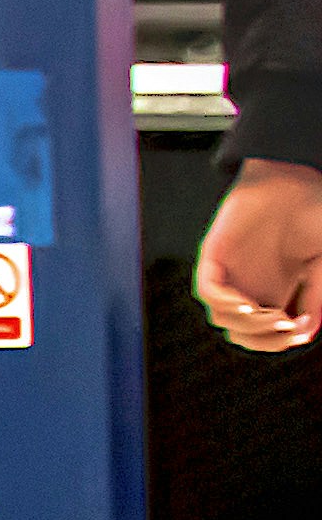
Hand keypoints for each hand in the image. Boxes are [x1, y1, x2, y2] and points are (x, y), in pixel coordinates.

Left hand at [204, 160, 321, 353]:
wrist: (294, 177)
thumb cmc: (312, 212)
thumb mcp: (321, 261)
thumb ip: (316, 295)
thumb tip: (307, 333)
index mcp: (273, 291)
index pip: (263, 334)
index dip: (277, 342)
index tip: (299, 333)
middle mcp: (248, 286)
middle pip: (241, 334)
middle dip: (264, 340)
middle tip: (287, 328)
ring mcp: (230, 273)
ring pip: (224, 318)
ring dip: (249, 325)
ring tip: (274, 315)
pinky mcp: (214, 256)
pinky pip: (209, 291)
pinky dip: (225, 304)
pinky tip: (247, 305)